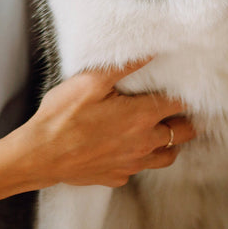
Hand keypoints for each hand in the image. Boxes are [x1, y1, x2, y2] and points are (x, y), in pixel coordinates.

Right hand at [15, 58, 195, 187]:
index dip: (186, 95)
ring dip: (169, 143)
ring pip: (167, 156)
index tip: (185, 89)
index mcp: (141, 117)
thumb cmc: (63, 116)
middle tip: (179, 111)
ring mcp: (132, 164)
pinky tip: (128, 148)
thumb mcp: (91, 81)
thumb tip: (152, 51)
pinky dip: (140, 158)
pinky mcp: (117, 177)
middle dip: (185, 120)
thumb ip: (125, 66)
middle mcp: (144, 143)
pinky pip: (139, 169)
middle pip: (183, 133)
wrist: (41, 154)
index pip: (180, 105)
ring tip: (160, 131)